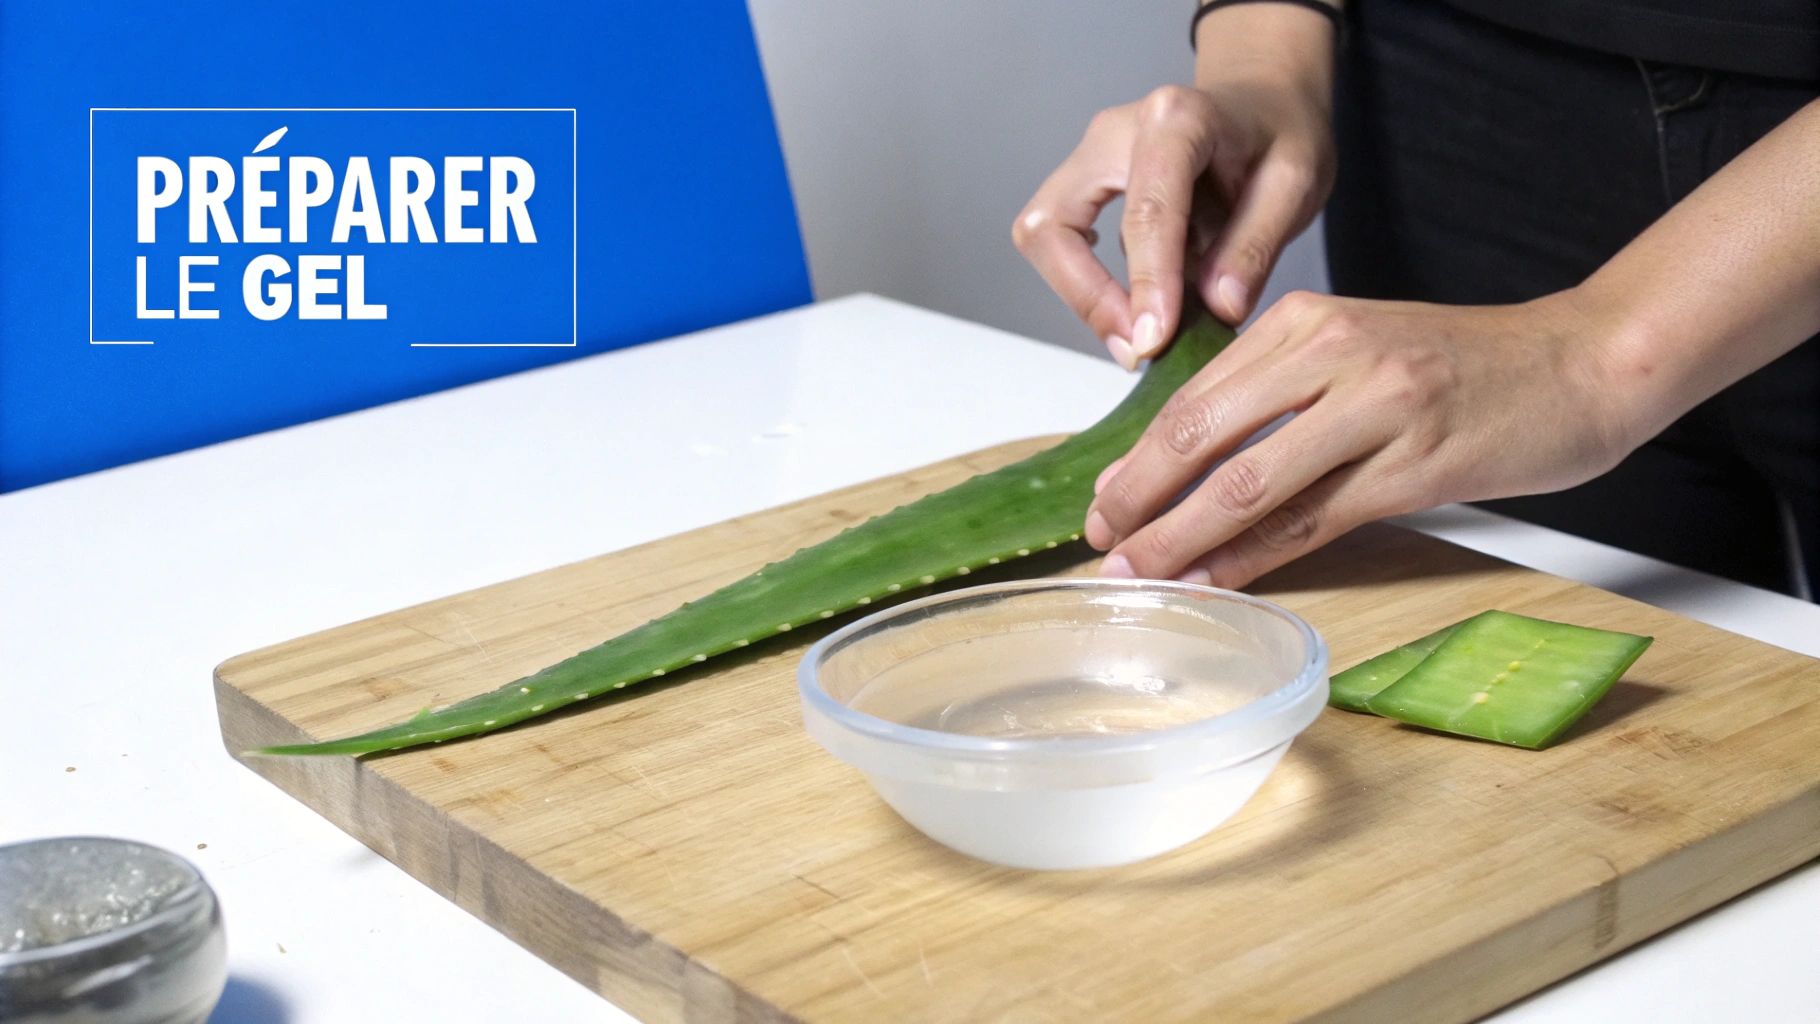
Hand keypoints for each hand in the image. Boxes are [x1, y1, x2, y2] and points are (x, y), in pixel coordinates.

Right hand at [1013, 6, 1335, 367]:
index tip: (1156, 342)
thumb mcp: (1297, 183)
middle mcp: (1114, 132)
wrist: (1263, 102)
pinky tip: (1138, 311)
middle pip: (1054, 223)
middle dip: (1085, 295)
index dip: (1148, 283)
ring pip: (1044, 238)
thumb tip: (1218, 309)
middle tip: (1138, 347)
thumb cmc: (1280, 134)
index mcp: (1177, 118)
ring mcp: (1089, 158)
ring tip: (1141, 337)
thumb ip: (1256, 246)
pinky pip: (1062, 244)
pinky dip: (1091, 288)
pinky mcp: (1082, 186)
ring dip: (1083, 296)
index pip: (1147, 210)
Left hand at [1084, 290, 1634, 586]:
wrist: (1583, 362)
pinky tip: (1216, 580)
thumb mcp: (1360, 350)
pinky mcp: (1415, 465)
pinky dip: (1253, 556)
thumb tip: (1192, 458)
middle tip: (1100, 544)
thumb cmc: (1466, 365)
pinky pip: (1312, 520)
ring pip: (1249, 483)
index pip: (1194, 397)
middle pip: (1203, 436)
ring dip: (1182, 537)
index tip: (1102, 504)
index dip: (1137, 459)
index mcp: (1306, 321)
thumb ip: (1279, 389)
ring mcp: (1375, 408)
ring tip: (1138, 574)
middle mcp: (1332, 354)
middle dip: (1139, 498)